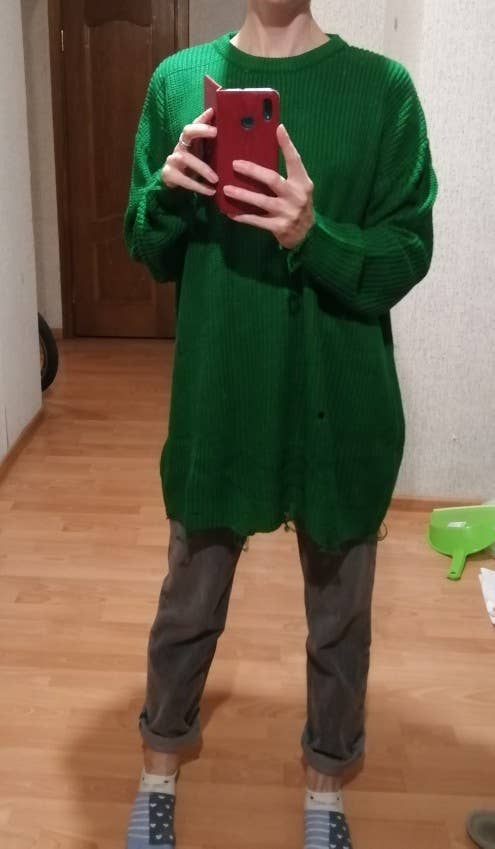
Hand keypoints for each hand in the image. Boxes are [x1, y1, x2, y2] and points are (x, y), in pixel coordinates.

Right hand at [161, 107, 218, 196]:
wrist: (174, 184)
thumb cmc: (193, 168)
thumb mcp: (204, 156)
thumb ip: (214, 148)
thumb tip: (233, 138)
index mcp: (189, 141)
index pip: (195, 123)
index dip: (202, 118)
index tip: (213, 112)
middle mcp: (180, 146)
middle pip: (187, 132)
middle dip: (200, 130)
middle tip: (215, 133)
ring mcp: (172, 159)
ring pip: (185, 157)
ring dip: (202, 168)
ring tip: (216, 179)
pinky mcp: (168, 174)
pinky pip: (183, 180)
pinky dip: (198, 186)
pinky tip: (210, 191)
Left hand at [223, 124, 314, 248]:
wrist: (306, 234)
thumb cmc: (298, 204)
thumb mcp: (299, 187)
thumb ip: (288, 172)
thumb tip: (270, 149)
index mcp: (302, 182)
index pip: (295, 160)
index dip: (287, 145)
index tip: (279, 128)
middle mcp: (296, 196)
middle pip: (273, 180)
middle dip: (253, 171)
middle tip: (235, 164)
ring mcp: (288, 213)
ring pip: (262, 201)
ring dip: (243, 195)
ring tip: (226, 189)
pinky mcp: (279, 227)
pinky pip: (257, 221)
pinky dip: (243, 217)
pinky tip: (230, 213)